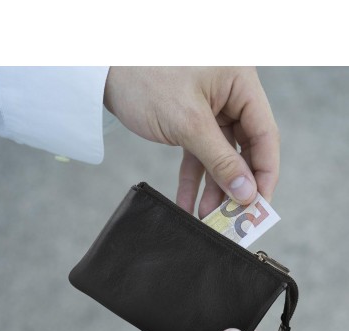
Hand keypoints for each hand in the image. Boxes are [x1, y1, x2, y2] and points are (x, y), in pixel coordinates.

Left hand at [104, 67, 278, 217]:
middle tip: (233, 219)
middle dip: (236, 186)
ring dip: (213, 189)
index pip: (265, 134)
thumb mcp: (188, 123)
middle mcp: (231, 95)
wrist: (104, 71)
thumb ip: (220, 160)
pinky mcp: (190, 121)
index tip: (259, 208)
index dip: (265, 174)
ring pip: (220, 156)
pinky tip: (187, 204)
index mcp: (241, 83)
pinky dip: (192, 179)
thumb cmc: (147, 80)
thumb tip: (246, 193)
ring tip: (207, 219)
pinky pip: (198, 155)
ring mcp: (211, 109)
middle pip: (244, 149)